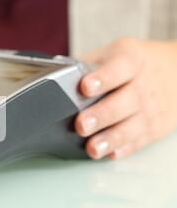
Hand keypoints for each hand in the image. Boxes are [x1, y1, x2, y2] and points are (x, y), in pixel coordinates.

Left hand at [75, 38, 176, 158]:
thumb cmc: (132, 64)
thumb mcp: (113, 53)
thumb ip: (85, 64)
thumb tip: (53, 76)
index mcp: (131, 60)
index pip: (118, 67)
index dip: (103, 78)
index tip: (85, 87)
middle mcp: (143, 84)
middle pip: (124, 101)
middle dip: (102, 114)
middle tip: (81, 124)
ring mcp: (151, 108)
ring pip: (133, 126)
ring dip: (111, 138)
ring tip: (92, 148)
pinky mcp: (155, 127)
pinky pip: (140, 140)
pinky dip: (125, 148)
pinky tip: (110, 154)